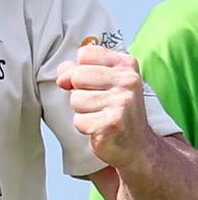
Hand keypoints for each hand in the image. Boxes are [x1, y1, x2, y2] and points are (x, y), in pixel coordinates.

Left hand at [56, 44, 154, 169]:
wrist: (137, 145)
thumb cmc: (116, 111)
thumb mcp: (103, 83)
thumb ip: (79, 71)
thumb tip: (62, 76)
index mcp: (126, 64)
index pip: (85, 54)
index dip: (80, 70)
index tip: (92, 84)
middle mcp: (128, 81)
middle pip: (77, 76)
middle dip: (79, 93)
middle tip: (97, 105)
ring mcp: (122, 102)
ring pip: (76, 99)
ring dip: (82, 112)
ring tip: (100, 116)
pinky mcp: (112, 124)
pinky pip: (79, 121)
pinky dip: (85, 127)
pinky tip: (100, 129)